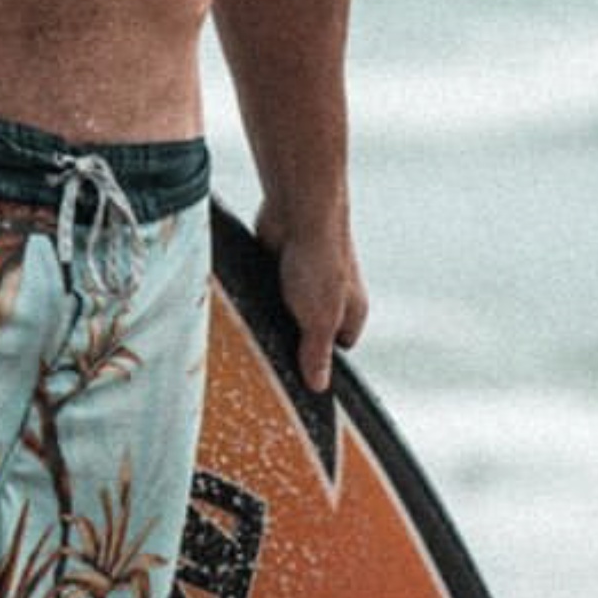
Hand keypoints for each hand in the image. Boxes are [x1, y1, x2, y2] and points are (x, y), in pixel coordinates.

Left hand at [254, 205, 367, 394]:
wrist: (296, 211)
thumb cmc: (320, 261)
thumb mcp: (319, 319)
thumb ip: (317, 353)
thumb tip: (319, 385)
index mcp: (352, 312)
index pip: (339, 351)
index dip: (320, 364)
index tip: (299, 379)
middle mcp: (332, 296)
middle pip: (309, 332)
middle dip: (291, 342)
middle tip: (270, 357)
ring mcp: (304, 281)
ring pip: (284, 312)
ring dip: (270, 319)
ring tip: (253, 330)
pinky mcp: (278, 267)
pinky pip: (265, 292)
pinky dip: (256, 298)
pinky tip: (245, 303)